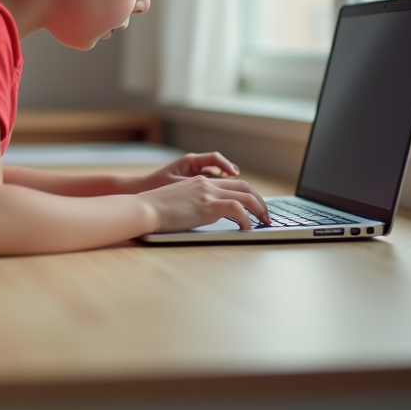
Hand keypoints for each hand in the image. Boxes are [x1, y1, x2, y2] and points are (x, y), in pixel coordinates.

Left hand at [136, 152, 242, 191]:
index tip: (234, 174)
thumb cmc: (156, 188)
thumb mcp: (177, 184)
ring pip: (217, 180)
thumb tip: (214, 186)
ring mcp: (194, 178)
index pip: (214, 158)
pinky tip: (222, 204)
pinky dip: (218, 194)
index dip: (226, 165)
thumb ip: (197, 186)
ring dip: (227, 187)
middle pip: (220, 168)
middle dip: (234, 178)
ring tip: (238, 198)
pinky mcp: (193, 188)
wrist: (143, 199)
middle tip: (246, 190)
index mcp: (190, 161)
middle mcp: (194, 167)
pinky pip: (210, 188)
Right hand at [137, 175, 269, 232]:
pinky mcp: (208, 205)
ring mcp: (208, 193)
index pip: (233, 184)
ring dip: (260, 209)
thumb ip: (195, 204)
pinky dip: (247, 219)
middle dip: (260, 202)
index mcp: (200, 181)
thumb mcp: (178, 202)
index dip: (248, 195)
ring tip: (264, 222)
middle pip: (245, 187)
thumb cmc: (154, 209)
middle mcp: (207, 183)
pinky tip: (247, 228)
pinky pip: (237, 208)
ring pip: (246, 195)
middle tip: (266, 216)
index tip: (255, 208)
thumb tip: (208, 215)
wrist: (144, 208)